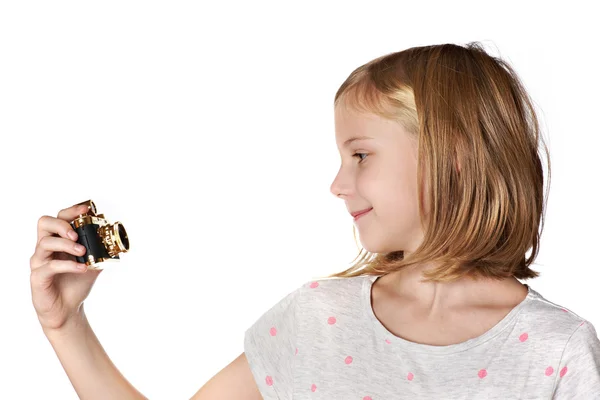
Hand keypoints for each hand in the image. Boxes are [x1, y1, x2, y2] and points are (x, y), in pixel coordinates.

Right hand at [30, 202, 102, 331]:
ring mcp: (39, 262)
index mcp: (58, 240)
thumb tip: (116, 240)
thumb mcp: (94, 263)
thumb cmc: (76, 283)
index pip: (59, 217)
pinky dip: (68, 264)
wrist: (68, 309)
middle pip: (45, 223)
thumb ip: (101, 251)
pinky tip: (82, 268)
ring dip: (67, 244)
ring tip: (83, 251)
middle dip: (63, 224)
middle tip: (78, 233)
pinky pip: (50, 266)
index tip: (87, 209)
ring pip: (45, 243)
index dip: (71, 211)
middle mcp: (45, 248)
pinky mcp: (38, 277)